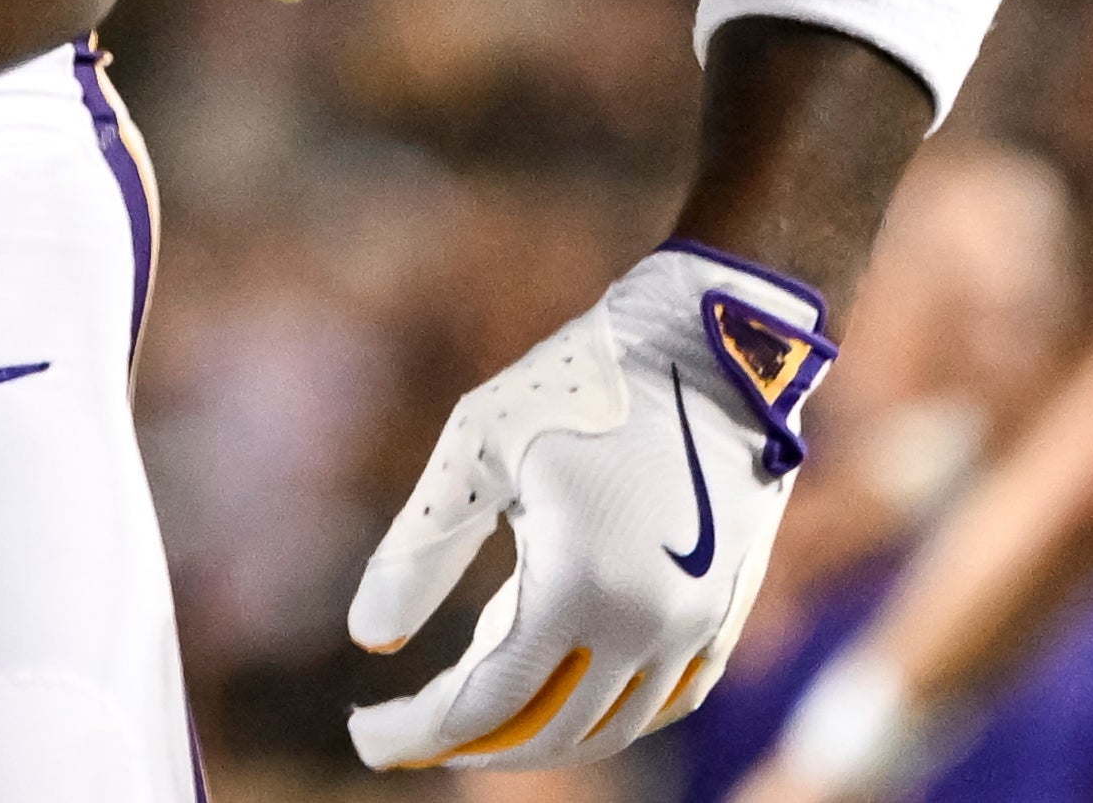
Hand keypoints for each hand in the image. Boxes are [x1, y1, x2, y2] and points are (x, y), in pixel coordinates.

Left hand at [347, 246, 837, 772]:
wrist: (711, 348)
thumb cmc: (577, 386)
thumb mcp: (475, 448)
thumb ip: (420, 551)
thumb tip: (366, 639)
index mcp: (578, 590)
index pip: (487, 702)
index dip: (420, 731)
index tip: (366, 737)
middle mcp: (646, 627)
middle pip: (549, 730)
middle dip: (470, 744)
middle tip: (409, 736)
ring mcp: (696, 628)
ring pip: (611, 726)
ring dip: (540, 738)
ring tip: (476, 726)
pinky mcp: (726, 614)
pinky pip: (666, 701)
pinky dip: (610, 717)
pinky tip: (568, 699)